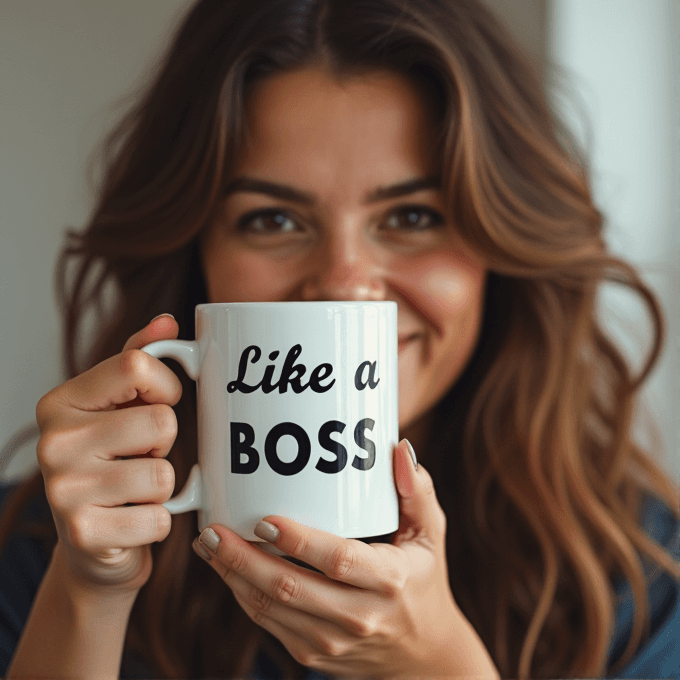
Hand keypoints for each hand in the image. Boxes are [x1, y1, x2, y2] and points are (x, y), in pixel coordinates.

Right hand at [36, 314, 181, 594]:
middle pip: (160, 422)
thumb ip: (141, 359)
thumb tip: (167, 321)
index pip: (137, 365)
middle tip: (138, 458)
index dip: (165, 389)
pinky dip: (158, 523)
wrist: (95, 546)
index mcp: (60, 402)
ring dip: (162, 488)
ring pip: (164, 474)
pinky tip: (132, 521)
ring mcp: (63, 490)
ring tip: (134, 491)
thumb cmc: (114, 464)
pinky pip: (160, 518)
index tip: (156, 406)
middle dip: (164, 445)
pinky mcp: (82, 534)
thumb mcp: (120, 407)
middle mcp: (52, 442)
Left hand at [194, 440, 499, 678]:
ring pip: (269, 610)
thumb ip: (416, 490)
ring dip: (232, 576)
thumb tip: (397, 448)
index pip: (337, 560)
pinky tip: (225, 567)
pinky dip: (241, 594)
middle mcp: (357, 615)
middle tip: (213, 530)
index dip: (298, 541)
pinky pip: (267, 624)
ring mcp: (331, 640)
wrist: (421, 654)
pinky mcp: (312, 653)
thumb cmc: (423, 580)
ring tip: (208, 544)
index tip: (264, 520)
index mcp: (387, 581)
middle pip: (290, 588)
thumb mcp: (431, 534)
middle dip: (243, 558)